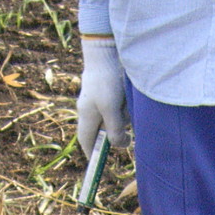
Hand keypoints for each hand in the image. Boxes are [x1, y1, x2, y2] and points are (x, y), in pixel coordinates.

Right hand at [77, 35, 127, 150]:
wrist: (108, 50)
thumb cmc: (107, 80)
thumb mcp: (111, 109)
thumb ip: (114, 130)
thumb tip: (119, 146)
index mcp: (86, 115)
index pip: (86, 141)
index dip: (93, 154)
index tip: (100, 164)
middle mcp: (91, 109)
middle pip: (105, 132)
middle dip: (117, 131)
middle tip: (126, 127)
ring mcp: (100, 100)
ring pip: (116, 119)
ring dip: (124, 117)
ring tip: (126, 104)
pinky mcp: (111, 91)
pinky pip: (121, 107)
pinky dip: (127, 106)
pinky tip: (128, 96)